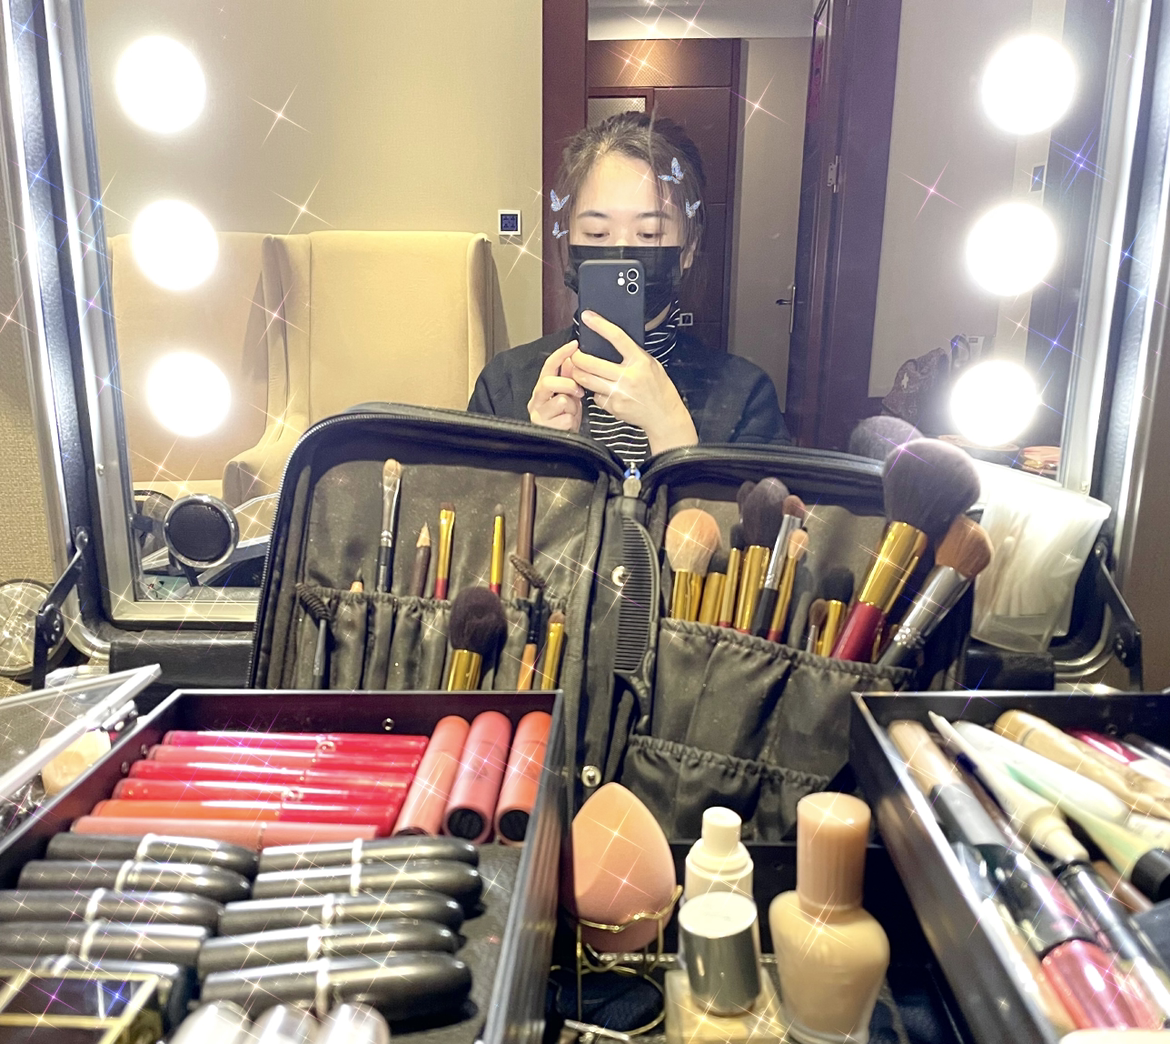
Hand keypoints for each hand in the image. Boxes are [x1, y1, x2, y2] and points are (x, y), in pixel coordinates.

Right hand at [528, 340, 583, 432]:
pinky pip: (565, 419)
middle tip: (577, 393)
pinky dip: (571, 422)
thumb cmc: (564, 418)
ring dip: (572, 408)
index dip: (561, 354)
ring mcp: (538, 414)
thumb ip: (568, 378)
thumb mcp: (569, 395)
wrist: (563, 443)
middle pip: (549, 381)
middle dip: (568, 385)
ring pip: (561, 401)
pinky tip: (568, 425)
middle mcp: (536, 400)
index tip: (574, 345)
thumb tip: (572, 358)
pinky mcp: (544, 428)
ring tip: (570, 414)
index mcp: (542, 389)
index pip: (549, 366)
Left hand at [567, 310, 697, 454]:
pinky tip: (600, 389)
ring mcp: (619, 392)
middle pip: (591, 362)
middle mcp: (628, 376)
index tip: (588, 317)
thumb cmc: (659, 388)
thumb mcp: (651, 364)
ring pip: (586, 380)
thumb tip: (612, 342)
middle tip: (574, 355)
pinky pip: (595, 396)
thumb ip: (633, 354)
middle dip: (576, 357)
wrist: (663, 415)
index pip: (617, 337)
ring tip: (579, 370)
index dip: (600, 325)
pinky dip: (594, 391)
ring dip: (578, 373)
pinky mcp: (613, 406)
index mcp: (639, 361)